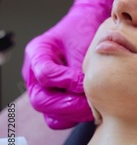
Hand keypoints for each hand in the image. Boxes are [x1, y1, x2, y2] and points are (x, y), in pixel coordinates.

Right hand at [22, 0, 119, 128]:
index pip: (45, 74)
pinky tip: (92, 108)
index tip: (85, 79)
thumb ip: (79, 66)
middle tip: (90, 102)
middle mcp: (35, 74)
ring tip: (93, 107)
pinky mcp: (57, 101)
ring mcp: (44, 90)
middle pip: (41, 100)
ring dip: (72, 114)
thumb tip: (84, 91)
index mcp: (37, 53)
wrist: (90, 25)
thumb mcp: (81, 42)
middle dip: (68, 104)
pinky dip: (75, 116)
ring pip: (50, 114)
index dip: (66, 80)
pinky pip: (61, 118)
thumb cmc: (84, 30)